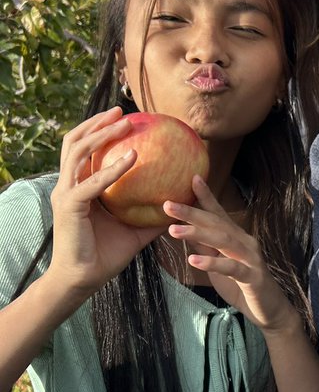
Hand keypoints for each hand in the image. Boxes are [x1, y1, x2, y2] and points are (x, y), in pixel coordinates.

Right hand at [48, 109, 164, 300]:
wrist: (84, 280)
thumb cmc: (106, 256)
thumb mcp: (136, 231)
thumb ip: (152, 215)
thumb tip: (181, 203)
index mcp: (78, 188)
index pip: (84, 150)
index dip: (99, 130)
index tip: (124, 118)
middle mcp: (68, 186)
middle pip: (75, 142)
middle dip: (97, 122)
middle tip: (122, 111)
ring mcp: (65, 194)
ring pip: (78, 152)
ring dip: (102, 135)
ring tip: (125, 124)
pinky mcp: (69, 206)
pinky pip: (93, 183)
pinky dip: (112, 169)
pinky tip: (133, 158)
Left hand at [164, 177, 298, 333]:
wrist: (269, 310)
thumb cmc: (243, 286)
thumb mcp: (219, 265)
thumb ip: (206, 248)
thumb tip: (186, 232)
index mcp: (236, 238)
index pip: (219, 213)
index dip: (206, 196)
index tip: (192, 178)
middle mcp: (245, 242)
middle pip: (216, 223)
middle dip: (192, 212)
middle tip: (168, 205)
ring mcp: (250, 258)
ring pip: (223, 241)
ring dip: (197, 234)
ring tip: (174, 230)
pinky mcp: (252, 277)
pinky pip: (231, 268)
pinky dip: (212, 263)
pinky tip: (194, 261)